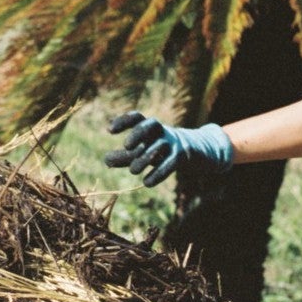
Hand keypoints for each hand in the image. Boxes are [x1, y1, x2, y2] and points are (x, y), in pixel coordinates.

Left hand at [103, 111, 234, 186]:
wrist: (195, 152)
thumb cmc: (161, 151)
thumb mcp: (143, 152)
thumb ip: (124, 156)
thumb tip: (106, 160)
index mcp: (150, 127)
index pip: (137, 117)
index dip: (124, 121)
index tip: (109, 131)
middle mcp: (162, 131)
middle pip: (151, 124)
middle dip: (138, 133)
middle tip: (126, 146)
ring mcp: (174, 142)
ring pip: (160, 145)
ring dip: (145, 158)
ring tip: (133, 171)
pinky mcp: (182, 156)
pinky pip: (171, 163)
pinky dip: (158, 173)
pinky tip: (146, 183)